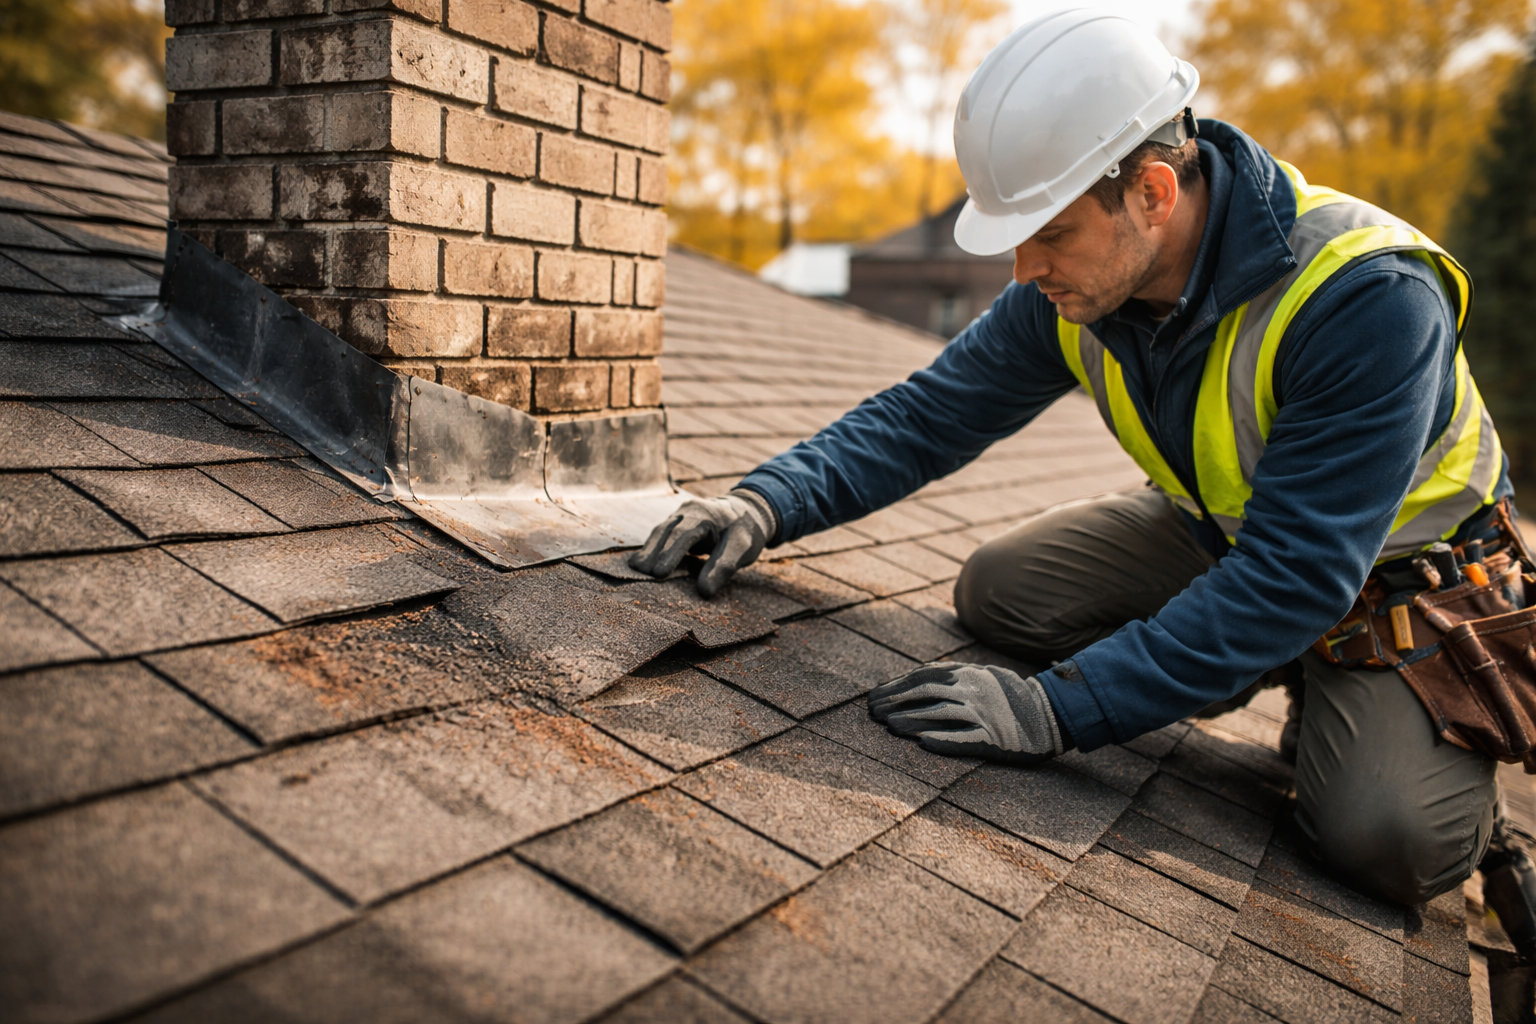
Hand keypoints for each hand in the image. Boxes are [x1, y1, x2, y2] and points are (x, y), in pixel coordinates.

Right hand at [629, 489, 777, 596]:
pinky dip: (652, 547)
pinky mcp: (677, 523)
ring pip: (661, 531)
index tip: (659, 573)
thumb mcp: (742, 549)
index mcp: (706, 513)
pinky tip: (642, 562)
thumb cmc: (744, 531)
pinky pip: (662, 534)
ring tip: (636, 568)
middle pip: (667, 530)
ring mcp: (681, 514)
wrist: (746, 511)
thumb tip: (704, 592)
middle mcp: (690, 510)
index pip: (685, 534)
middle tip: (640, 572)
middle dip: (653, 551)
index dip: (671, 554)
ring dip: (648, 549)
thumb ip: (723, 567)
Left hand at [868, 662, 1064, 762]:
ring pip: (940, 715)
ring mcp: (984, 715)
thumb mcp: (982, 674)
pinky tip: (923, 745)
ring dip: (911, 721)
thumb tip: (915, 675)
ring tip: (889, 727)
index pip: (923, 676)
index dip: (895, 685)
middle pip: (926, 693)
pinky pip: (966, 740)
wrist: (1050, 713)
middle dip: (895, 702)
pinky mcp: (994, 740)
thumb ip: (952, 674)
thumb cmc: (1009, 696)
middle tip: (873, 712)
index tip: (874, 696)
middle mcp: (973, 691)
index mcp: (968, 674)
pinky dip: (944, 741)